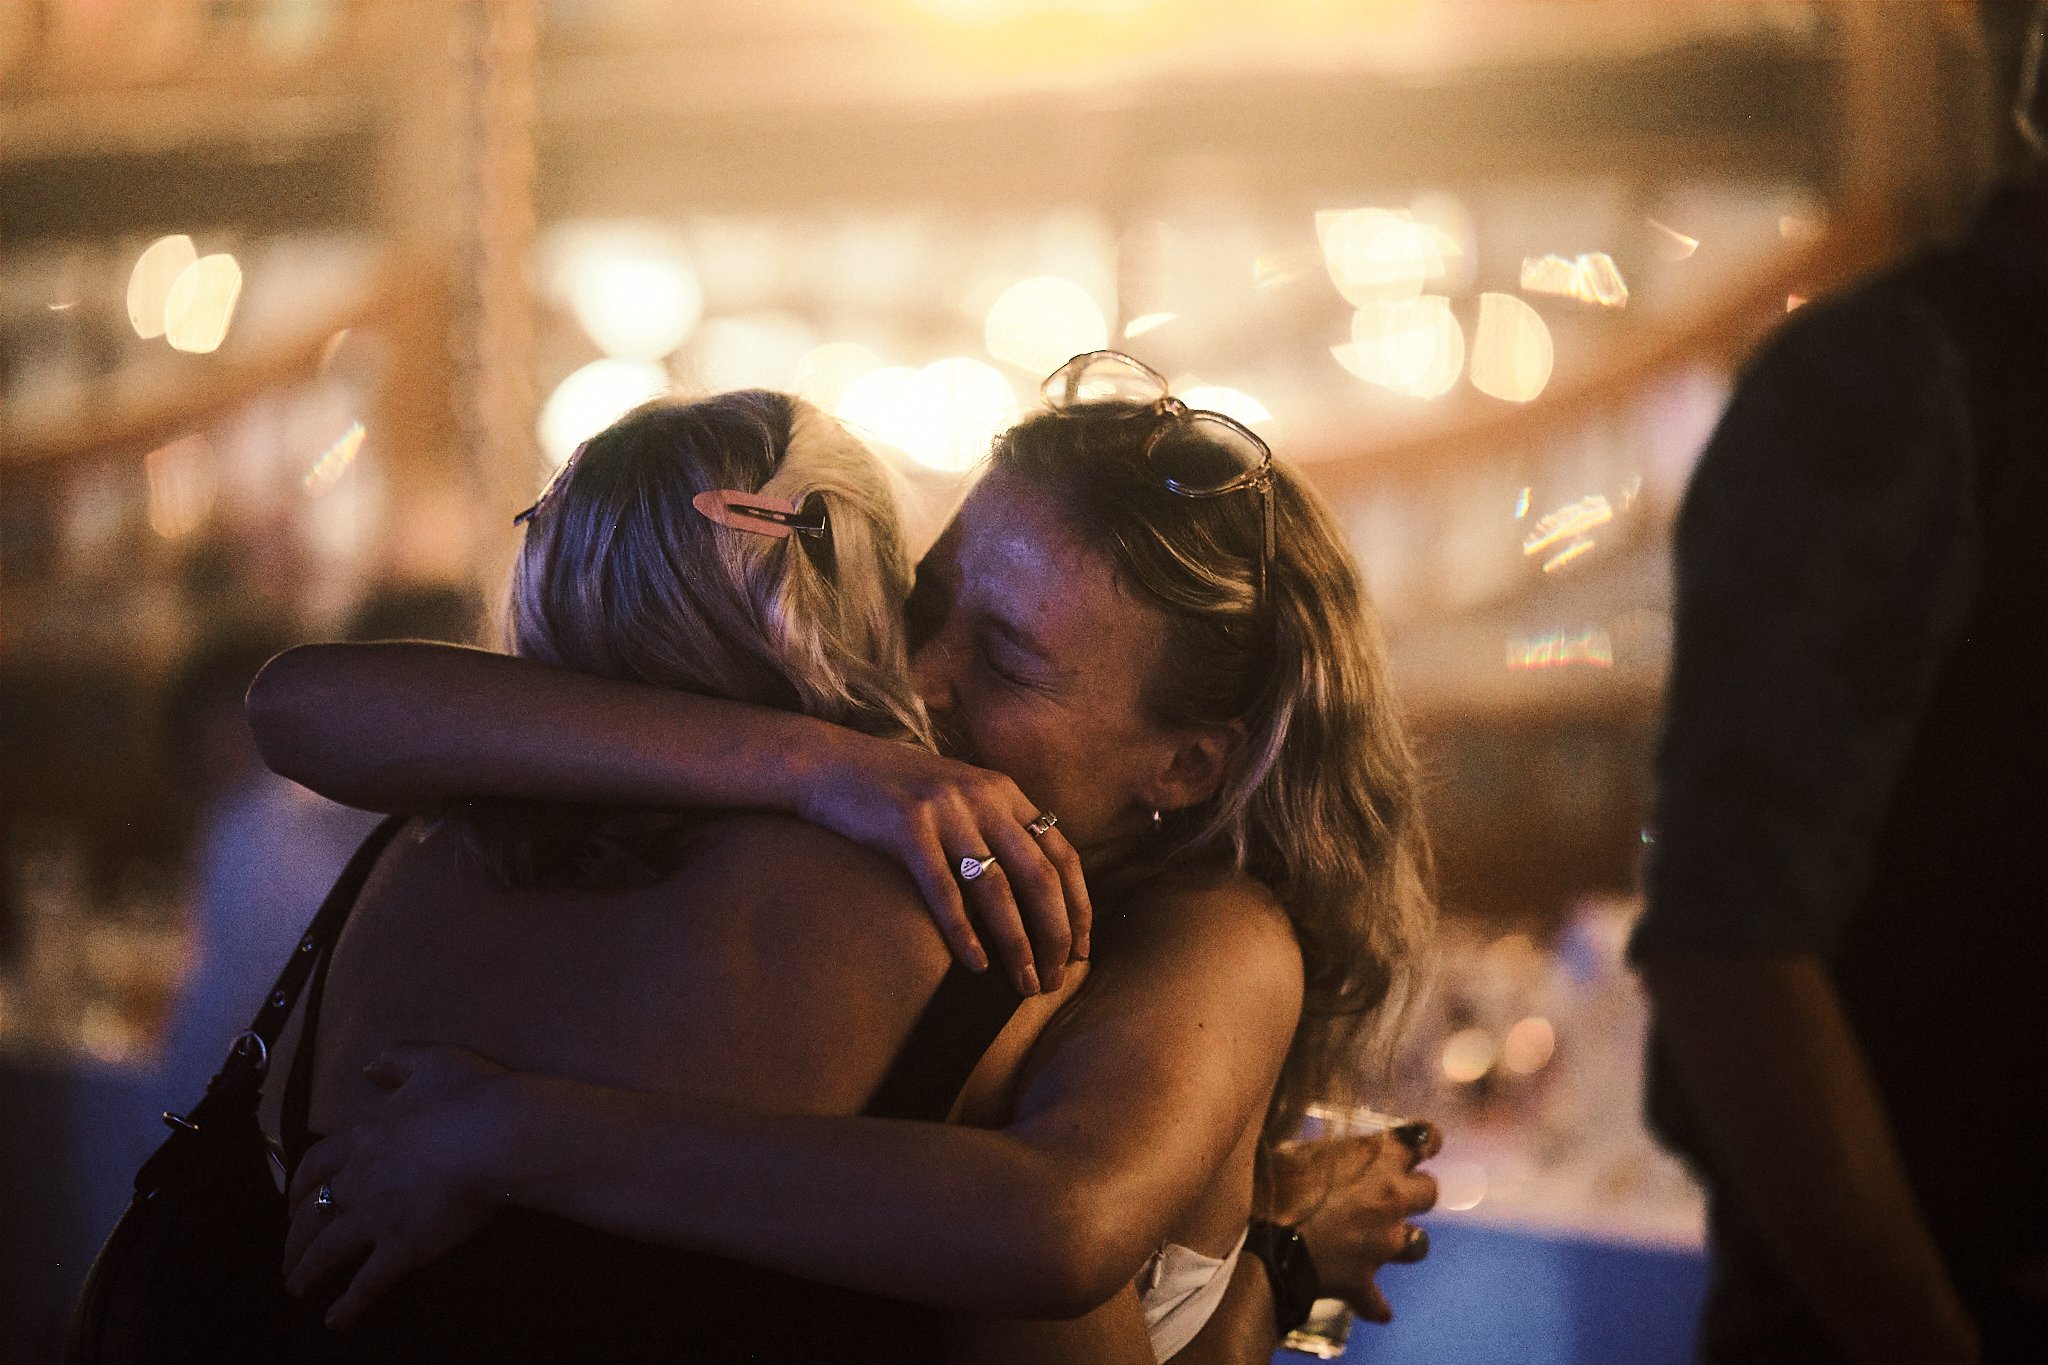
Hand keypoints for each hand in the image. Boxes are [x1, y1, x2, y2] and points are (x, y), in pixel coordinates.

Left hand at [282, 1043, 521, 1328]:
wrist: (501, 1134)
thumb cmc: (473, 1095)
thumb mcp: (433, 1060)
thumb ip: (396, 1061)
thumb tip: (369, 1068)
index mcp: (366, 1137)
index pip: (318, 1162)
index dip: (300, 1183)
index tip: (293, 1199)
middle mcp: (360, 1178)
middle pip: (312, 1211)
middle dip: (294, 1235)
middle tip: (288, 1253)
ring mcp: (377, 1216)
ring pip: (326, 1249)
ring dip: (306, 1270)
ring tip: (295, 1287)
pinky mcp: (402, 1247)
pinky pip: (368, 1282)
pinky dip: (348, 1304)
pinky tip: (336, 1320)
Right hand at [797, 731, 1090, 994]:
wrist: (830, 763)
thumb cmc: (897, 794)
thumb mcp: (960, 798)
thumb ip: (996, 831)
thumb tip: (1032, 896)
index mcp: (1005, 792)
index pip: (1063, 855)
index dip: (1079, 907)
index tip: (1082, 952)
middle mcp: (984, 797)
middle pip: (1039, 877)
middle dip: (1055, 936)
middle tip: (1052, 981)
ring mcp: (946, 810)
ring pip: (997, 889)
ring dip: (1016, 944)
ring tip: (1023, 984)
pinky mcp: (907, 826)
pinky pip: (944, 889)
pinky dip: (963, 931)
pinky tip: (975, 964)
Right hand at [1264, 1120, 1441, 1322]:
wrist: (1268, 1247)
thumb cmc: (1276, 1187)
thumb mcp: (1297, 1152)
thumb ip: (1325, 1151)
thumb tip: (1322, 1150)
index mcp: (1377, 1157)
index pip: (1424, 1140)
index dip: (1425, 1141)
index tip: (1423, 1143)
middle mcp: (1391, 1198)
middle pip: (1429, 1191)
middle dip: (1416, 1191)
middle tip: (1395, 1193)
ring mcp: (1384, 1243)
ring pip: (1419, 1244)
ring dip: (1405, 1241)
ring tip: (1383, 1241)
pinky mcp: (1365, 1280)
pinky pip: (1378, 1301)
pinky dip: (1374, 1303)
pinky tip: (1372, 1306)